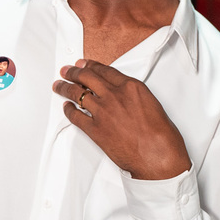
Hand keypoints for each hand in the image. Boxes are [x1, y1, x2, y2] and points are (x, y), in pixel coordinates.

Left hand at [54, 60, 189, 179]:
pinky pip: (75, 116)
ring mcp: (103, 112)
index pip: (105, 70)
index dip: (91, 65)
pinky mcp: (95, 130)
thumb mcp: (151, 103)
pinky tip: (66, 107)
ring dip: (64, 88)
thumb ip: (134, 96)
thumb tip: (124, 97)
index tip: (84, 64)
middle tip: (67, 70)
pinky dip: (68, 111)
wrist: (157, 156)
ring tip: (58, 85)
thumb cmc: (161, 135)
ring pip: (76, 94)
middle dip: (73, 72)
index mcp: (131, 87)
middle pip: (87, 77)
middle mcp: (114, 96)